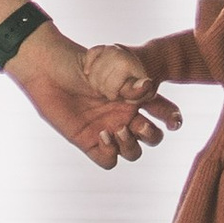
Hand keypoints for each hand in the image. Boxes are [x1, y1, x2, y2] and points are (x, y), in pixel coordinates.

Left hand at [7, 21, 176, 168]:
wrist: (51, 69)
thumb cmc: (83, 62)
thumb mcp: (112, 65)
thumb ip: (131, 80)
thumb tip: (149, 86)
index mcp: (136, 98)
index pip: (163, 112)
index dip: (172, 119)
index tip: (172, 120)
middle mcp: (125, 116)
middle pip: (152, 138)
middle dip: (151, 136)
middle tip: (138, 124)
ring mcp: (108, 130)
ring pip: (133, 153)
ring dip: (131, 146)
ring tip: (118, 129)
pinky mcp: (90, 142)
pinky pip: (109, 160)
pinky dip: (110, 153)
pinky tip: (102, 135)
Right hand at [81, 42, 156, 104]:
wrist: (147, 61)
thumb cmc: (143, 80)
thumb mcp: (146, 90)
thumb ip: (140, 91)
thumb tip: (145, 83)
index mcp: (126, 64)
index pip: (109, 88)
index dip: (113, 94)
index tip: (119, 94)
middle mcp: (116, 53)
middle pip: (99, 80)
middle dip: (104, 89)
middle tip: (112, 90)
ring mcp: (109, 48)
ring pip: (92, 70)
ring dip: (95, 81)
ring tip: (105, 84)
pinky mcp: (103, 46)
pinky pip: (90, 54)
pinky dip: (89, 65)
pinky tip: (91, 73)